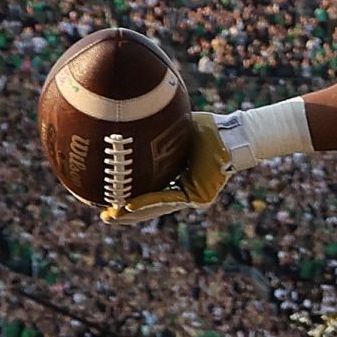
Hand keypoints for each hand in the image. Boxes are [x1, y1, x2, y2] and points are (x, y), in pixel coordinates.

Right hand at [100, 114, 236, 222]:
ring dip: (133, 213)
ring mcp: (192, 196)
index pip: (149, 191)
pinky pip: (169, 199)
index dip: (128, 198)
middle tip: (104, 216)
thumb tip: (127, 120)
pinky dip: (148, 202)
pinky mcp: (199, 197)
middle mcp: (184, 190)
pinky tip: (129, 206)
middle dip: (126, 213)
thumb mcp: (171, 130)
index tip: (107, 201)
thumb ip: (152, 132)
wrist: (232, 133)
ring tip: (112, 216)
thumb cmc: (206, 128)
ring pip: (157, 206)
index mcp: (177, 177)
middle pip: (150, 205)